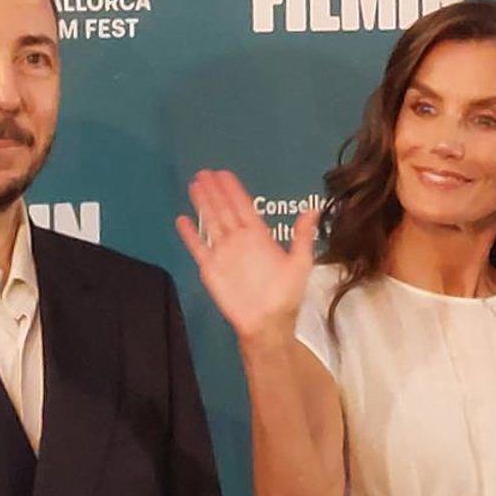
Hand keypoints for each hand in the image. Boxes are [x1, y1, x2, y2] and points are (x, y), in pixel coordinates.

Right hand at [175, 169, 319, 352]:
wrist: (267, 323)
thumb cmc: (286, 295)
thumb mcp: (300, 263)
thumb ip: (302, 236)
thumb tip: (312, 208)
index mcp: (259, 236)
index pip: (244, 207)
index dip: (234, 190)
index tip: (224, 174)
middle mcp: (239, 240)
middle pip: (224, 209)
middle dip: (215, 191)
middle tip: (204, 172)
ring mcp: (224, 253)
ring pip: (211, 222)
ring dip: (203, 204)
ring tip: (194, 185)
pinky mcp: (211, 269)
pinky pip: (198, 247)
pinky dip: (190, 234)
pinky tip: (182, 219)